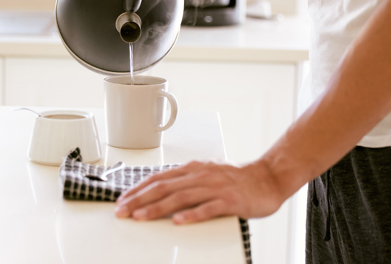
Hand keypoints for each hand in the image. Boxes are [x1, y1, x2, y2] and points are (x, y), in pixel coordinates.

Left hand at [114, 159, 284, 223]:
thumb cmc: (237, 179)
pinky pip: (208, 208)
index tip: (122, 200)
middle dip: (140, 199)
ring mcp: (215, 187)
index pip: (159, 178)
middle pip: (164, 187)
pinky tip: (178, 221)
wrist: (268, 177)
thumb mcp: (207, 174)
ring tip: (141, 217)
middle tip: (122, 211)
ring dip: (157, 208)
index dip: (138, 189)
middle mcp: (201, 176)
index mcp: (193, 169)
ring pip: (181, 197)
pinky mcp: (230, 200)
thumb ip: (186, 182)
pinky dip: (192, 214)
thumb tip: (161, 191)